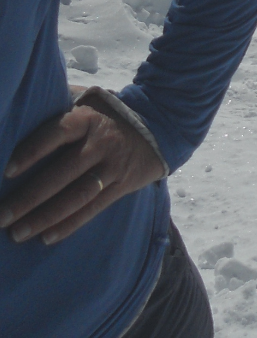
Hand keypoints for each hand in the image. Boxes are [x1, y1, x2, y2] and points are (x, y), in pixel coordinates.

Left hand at [0, 96, 165, 245]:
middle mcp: (101, 143)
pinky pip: (93, 209)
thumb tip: (28, 100)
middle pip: (62, 173)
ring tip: (17, 233)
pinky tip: (46, 238)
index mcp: (88, 118)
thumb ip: (63, 101)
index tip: (8, 171)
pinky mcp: (122, 186)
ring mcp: (113, 167)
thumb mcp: (91, 100)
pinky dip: (69, 225)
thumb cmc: (111, 114)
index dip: (33, 151)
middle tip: (1, 216)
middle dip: (29, 198)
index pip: (57, 133)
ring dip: (45, 217)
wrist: (161, 125)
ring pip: (76, 196)